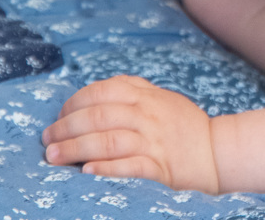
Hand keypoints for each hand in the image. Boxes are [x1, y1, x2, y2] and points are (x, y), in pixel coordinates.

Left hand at [43, 75, 218, 192]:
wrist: (217, 151)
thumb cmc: (184, 126)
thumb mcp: (162, 98)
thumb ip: (134, 90)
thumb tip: (94, 92)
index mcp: (147, 97)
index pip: (102, 91)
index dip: (74, 103)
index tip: (59, 117)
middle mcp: (149, 116)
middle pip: (99, 117)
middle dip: (66, 128)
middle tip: (47, 141)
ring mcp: (154, 142)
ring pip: (109, 141)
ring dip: (76, 149)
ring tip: (54, 158)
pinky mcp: (161, 168)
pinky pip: (130, 167)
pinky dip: (107, 169)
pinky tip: (87, 172)